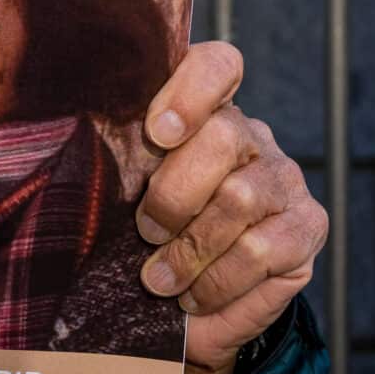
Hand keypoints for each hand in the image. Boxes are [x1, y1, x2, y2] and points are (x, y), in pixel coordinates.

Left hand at [134, 42, 327, 373]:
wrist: (189, 306)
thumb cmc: (143, 238)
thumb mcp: (123, 195)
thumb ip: (114, 163)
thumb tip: (68, 144)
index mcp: (202, 113)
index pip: (216, 67)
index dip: (190, 92)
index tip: (157, 132)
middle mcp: (251, 136)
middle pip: (223, 137)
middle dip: (174, 193)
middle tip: (146, 231)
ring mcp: (283, 179)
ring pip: (240, 198)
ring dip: (190, 248)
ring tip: (159, 279)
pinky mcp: (306, 228)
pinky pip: (262, 251)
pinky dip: (217, 281)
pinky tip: (194, 296)